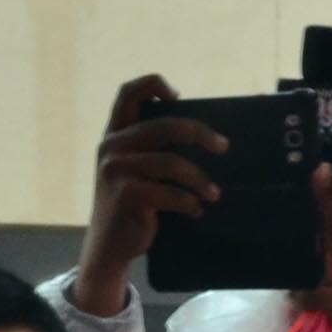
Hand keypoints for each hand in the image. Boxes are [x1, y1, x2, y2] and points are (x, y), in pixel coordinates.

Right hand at [77, 75, 225, 316]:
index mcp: (114, 134)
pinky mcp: (127, 194)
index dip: (154, 84)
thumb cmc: (130, 206)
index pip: (127, 93)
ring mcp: (117, 170)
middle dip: (201, 134)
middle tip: (223, 147)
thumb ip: (149, 148)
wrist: (108, 246)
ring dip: (200, 180)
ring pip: (173, 163)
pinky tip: (196, 210)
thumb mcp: (132, 169)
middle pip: (165, 125)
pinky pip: (170, 192)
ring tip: (213, 194)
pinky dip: (189, 202)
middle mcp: (112, 147)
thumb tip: (201, 134)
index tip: (178, 96)